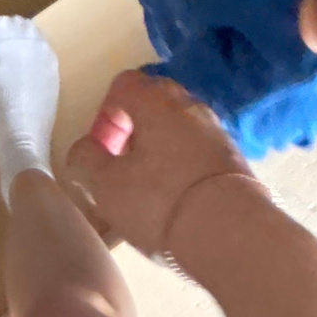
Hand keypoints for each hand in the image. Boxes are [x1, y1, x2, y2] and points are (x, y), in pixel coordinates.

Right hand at [66, 71, 262, 258]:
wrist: (231, 232)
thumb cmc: (159, 201)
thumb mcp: (107, 185)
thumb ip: (87, 160)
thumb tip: (83, 149)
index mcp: (155, 101)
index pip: (123, 85)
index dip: (105, 114)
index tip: (103, 149)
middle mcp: (189, 105)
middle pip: (153, 103)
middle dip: (133, 130)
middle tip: (123, 166)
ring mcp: (216, 130)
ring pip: (178, 127)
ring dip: (159, 148)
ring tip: (148, 188)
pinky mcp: (233, 157)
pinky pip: (198, 150)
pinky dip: (183, 165)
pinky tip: (177, 199)